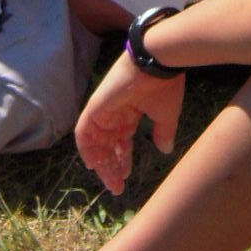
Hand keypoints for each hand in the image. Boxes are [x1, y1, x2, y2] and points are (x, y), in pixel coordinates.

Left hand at [75, 49, 184, 194]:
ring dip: (101, 163)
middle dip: (111, 167)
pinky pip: (84, 132)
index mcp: (131, 113)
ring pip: (96, 143)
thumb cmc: (164, 85)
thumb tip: (165, 151)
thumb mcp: (166, 115)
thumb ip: (162, 133)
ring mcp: (104, 110)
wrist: (157, 63)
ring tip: (110, 181)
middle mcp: (115, 113)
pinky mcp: (95, 107)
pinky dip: (86, 149)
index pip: (122, 142)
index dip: (123, 160)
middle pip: (108, 146)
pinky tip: (94, 165)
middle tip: (116, 188)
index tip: (126, 178)